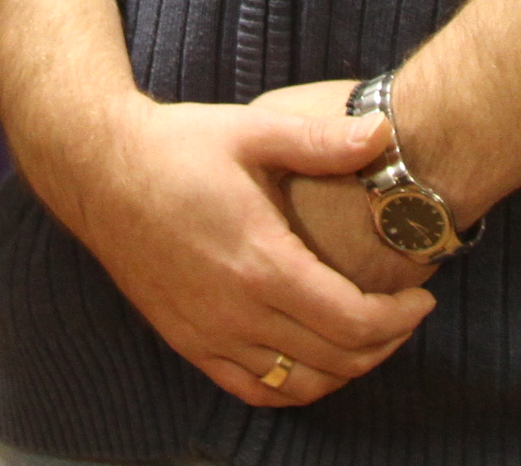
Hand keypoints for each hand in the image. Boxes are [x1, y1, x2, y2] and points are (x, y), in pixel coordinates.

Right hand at [13, 88, 435, 408]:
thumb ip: (321, 139)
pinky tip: (312, 361)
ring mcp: (209, 334)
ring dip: (346, 371)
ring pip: (299, 385)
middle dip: (386, 343)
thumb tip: (383, 132)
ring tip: (368, 338)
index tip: (422, 297)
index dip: (401, 318)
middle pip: (337, 359)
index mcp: (261, 262)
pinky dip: (294, 387)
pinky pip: (253, 390)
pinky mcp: (187, 342)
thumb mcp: (252, 131)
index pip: (354, 321)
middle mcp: (237, 311)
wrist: (98, 170)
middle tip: (406, 315)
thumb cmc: (176, 146)